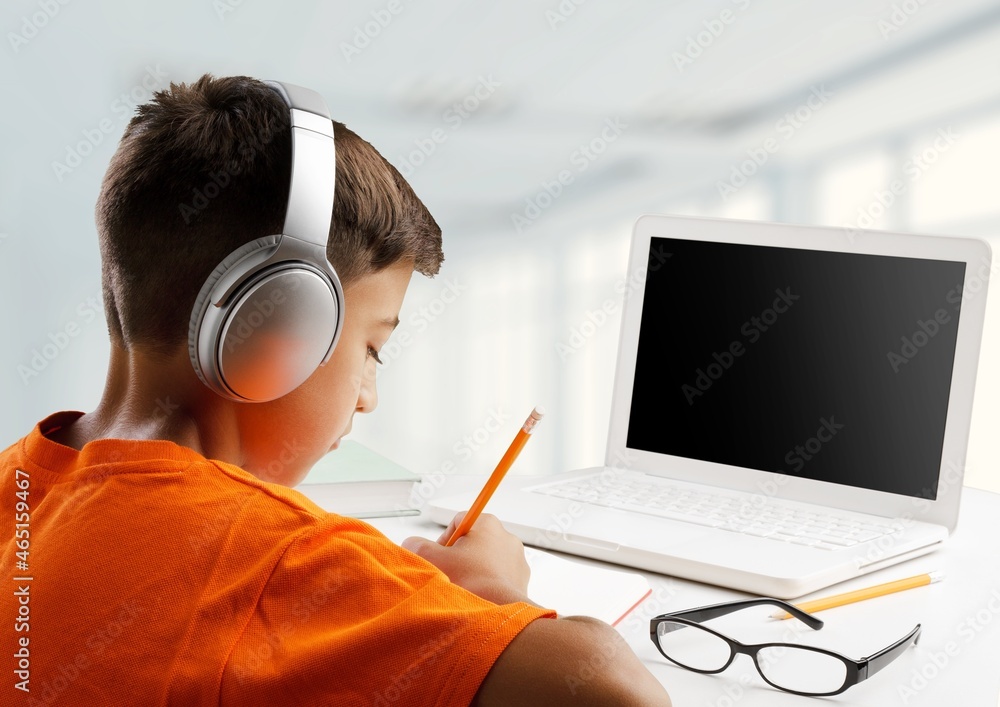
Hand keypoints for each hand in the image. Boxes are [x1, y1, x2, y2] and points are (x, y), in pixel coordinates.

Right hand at [401, 512, 532, 605]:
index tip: (439, 556)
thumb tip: (411, 544)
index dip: (444, 539)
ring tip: (464, 588)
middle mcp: (506, 536)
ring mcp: (517, 559)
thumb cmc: (468, 580)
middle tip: (448, 574)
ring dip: (473, 572)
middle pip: (473, 542)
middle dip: (459, 558)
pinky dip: (488, 585)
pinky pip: (499, 578)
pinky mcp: (522, 579)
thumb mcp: (432, 558)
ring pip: (486, 561)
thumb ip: (417, 546)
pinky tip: (478, 597)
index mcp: (487, 523)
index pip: (459, 522)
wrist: (498, 610)